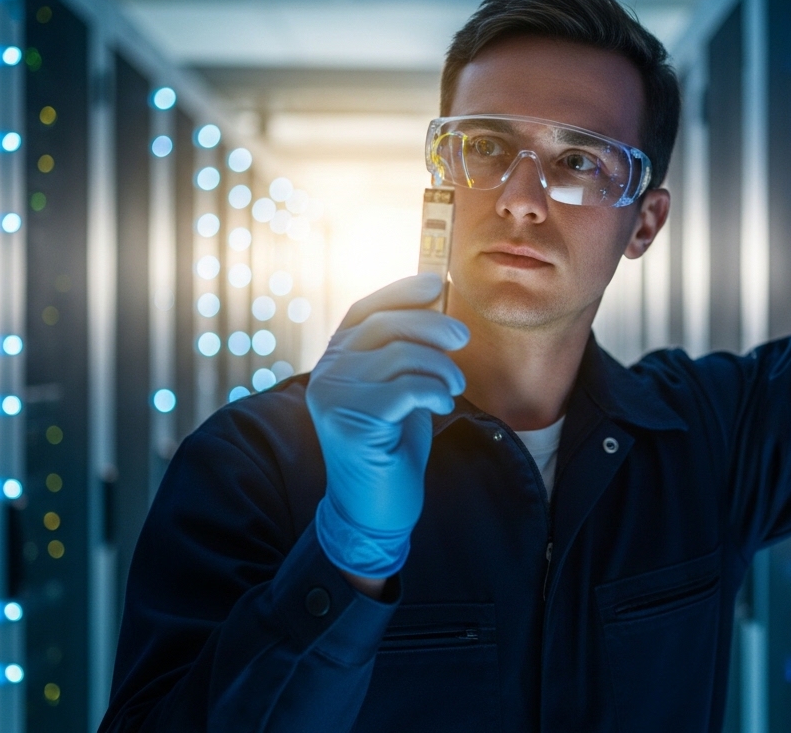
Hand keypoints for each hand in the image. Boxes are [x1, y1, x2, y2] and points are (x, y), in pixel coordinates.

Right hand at [307, 273, 468, 578]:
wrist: (375, 508)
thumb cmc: (393, 446)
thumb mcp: (401, 389)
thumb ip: (407, 352)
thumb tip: (437, 304)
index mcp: (336, 359)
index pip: (365, 310)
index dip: (401, 290)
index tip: (437, 282)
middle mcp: (327, 373)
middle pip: (384, 326)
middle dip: (432, 325)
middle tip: (463, 339)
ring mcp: (334, 397)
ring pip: (400, 356)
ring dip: (440, 368)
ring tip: (454, 388)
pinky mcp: (350, 423)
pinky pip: (405, 389)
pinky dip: (434, 393)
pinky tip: (442, 407)